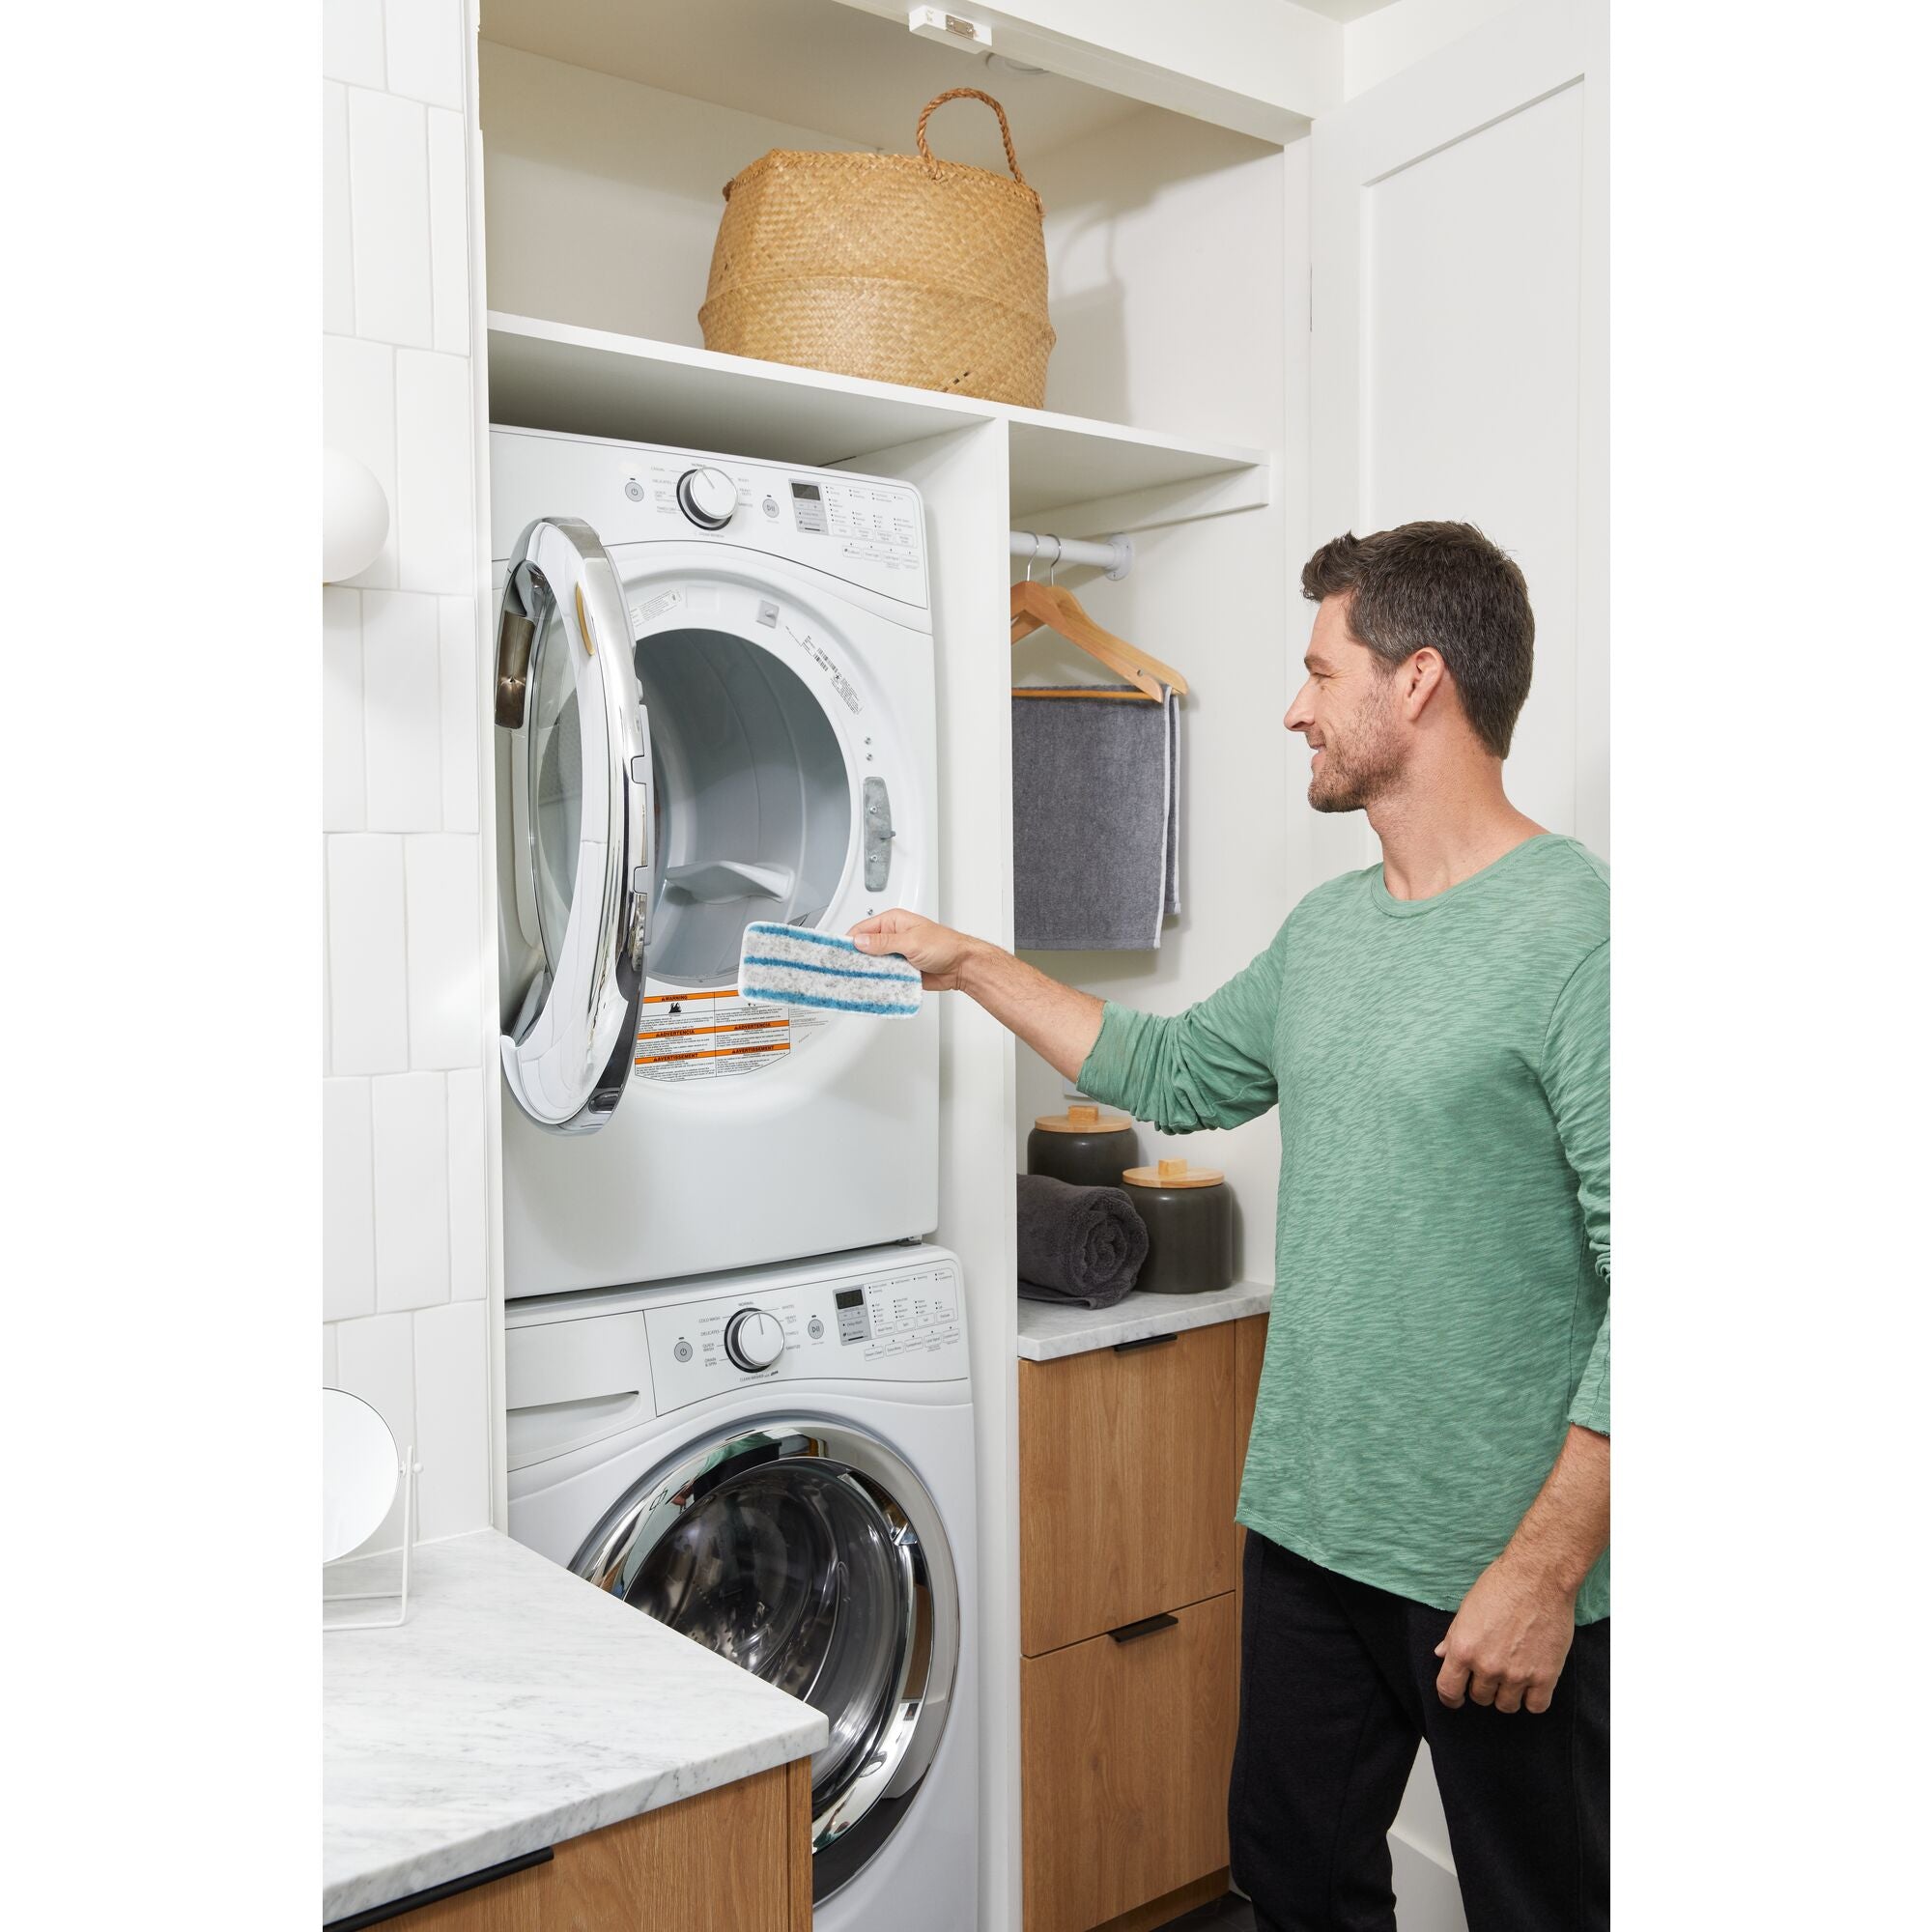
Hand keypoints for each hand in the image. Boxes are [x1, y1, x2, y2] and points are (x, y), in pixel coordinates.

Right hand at [848, 909, 982, 991]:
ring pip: (873, 963)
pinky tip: (872, 986)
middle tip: (845, 969)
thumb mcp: (911, 941)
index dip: (850, 941)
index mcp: (893, 922)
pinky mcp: (900, 970)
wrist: (962, 966)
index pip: (862, 929)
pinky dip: (878, 981)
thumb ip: (884, 943)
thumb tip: (860, 941)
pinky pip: (883, 975)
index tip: (839, 953)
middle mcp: (892, 937)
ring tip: (856, 979)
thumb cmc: (945, 946)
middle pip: (865, 947)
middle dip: (857, 958)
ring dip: (868, 971)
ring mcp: (896, 954)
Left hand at [1433, 1553, 1575, 1714]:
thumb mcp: (1467, 1608)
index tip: (1457, 1698)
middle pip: (1480, 1698)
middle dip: (1482, 1687)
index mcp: (1463, 1649)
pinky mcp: (1545, 1676)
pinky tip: (1531, 1684)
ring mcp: (1517, 1674)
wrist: (1538, 1577)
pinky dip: (1532, 1699)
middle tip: (1492, 1670)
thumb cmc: (1500, 1586)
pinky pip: (1536, 1706)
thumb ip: (1453, 1637)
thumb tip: (1440, 1655)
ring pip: (1506, 1705)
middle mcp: (1488, 1666)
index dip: (1450, 1697)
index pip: (1448, 1689)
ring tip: (1512, 1675)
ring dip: (1506, 1694)